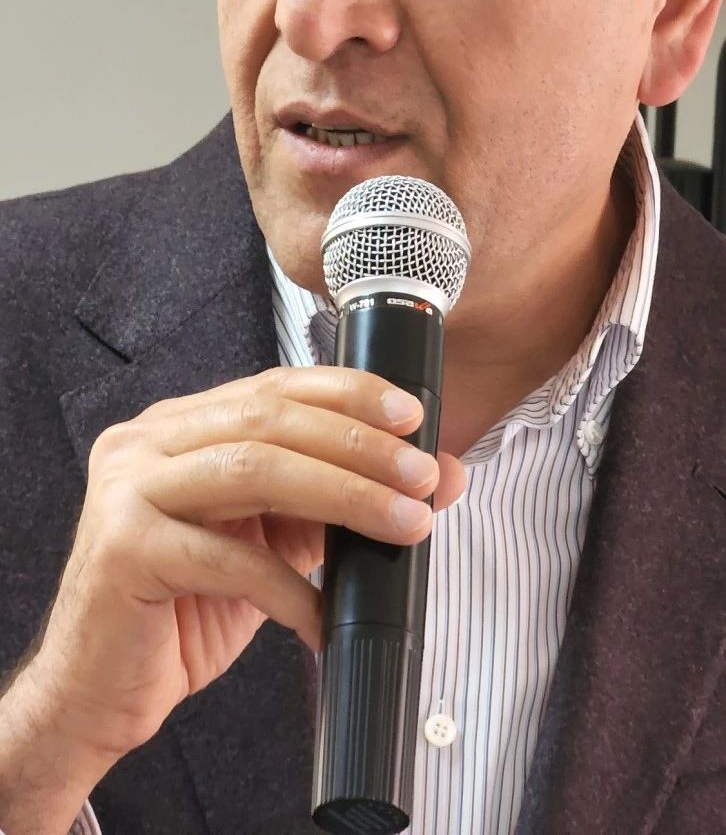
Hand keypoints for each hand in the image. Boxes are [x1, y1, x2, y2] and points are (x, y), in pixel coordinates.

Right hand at [26, 367, 465, 780]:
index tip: (412, 416)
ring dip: (343, 494)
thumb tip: (441, 476)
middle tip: (422, 474)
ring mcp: (127, 490)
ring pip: (253, 469)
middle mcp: (145, 441)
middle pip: (267, 419)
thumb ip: (340, 502)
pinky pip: (228, 559)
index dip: (347, 393)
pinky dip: (291, 588)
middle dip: (357, 443)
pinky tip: (327, 617)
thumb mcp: (271, 542)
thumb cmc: (185, 609)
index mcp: (178, 424)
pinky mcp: (124, 550)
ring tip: (404, 523)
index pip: (272, 385)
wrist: (99, 691)